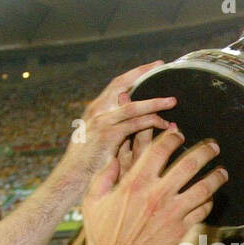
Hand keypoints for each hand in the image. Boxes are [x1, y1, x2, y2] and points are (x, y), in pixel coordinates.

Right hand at [66, 62, 174, 180]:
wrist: (71, 179)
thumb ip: (115, 127)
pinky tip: (163, 125)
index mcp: (96, 110)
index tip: (151, 66)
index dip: (134, 73)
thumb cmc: (88, 163)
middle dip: (142, 73)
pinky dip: (151, 123)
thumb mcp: (100, 139)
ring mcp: (101, 122)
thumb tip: (134, 119)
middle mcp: (97, 111)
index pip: (116, 84)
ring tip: (172, 101)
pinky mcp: (107, 136)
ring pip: (133, 106)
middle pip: (122, 85)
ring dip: (154, 102)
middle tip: (161, 65)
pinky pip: (134, 124)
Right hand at [82, 128, 226, 244]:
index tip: (179, 135)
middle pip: (190, 163)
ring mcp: (172, 213)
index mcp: (136, 182)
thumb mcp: (93, 200)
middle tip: (213, 146)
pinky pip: (202, 211)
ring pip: (204, 187)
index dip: (173, 137)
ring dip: (217, 176)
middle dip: (206, 150)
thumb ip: (104, 176)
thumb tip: (114, 158)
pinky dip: (209, 202)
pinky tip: (210, 198)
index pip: (161, 149)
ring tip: (222, 171)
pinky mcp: (180, 231)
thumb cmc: (101, 235)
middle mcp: (157, 194)